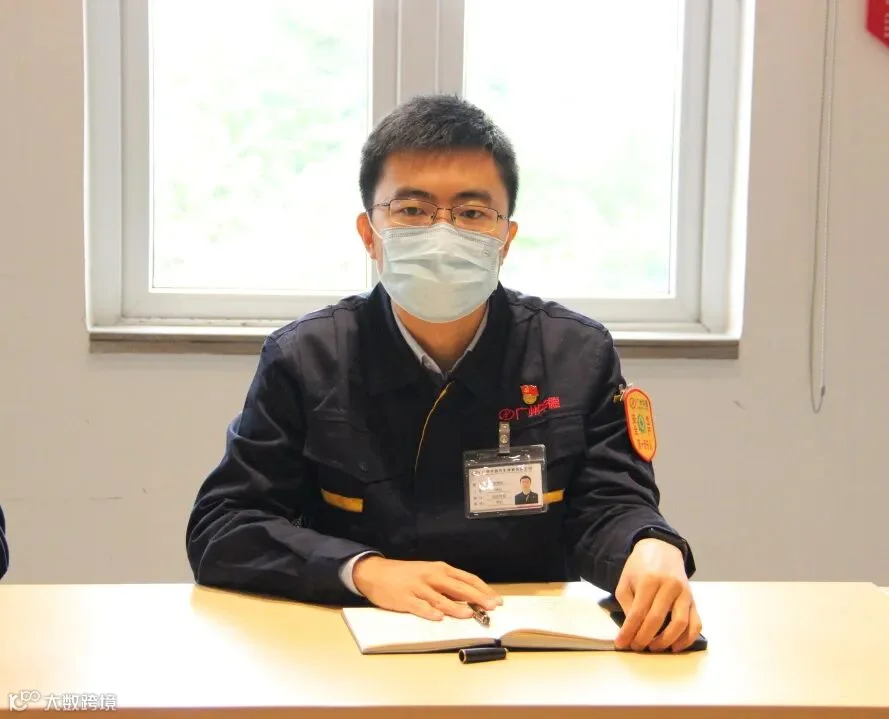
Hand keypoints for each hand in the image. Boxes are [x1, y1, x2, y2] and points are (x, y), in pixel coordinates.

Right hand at [352, 557, 501, 620]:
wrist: (376, 573)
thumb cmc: (406, 575)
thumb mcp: (429, 574)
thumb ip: (447, 585)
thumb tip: (470, 599)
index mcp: (440, 569)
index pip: (467, 578)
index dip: (483, 589)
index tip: (496, 599)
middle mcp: (432, 576)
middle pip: (458, 587)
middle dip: (477, 597)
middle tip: (491, 607)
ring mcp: (418, 587)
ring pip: (440, 598)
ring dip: (456, 607)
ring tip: (469, 614)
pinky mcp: (405, 598)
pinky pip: (419, 606)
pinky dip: (429, 612)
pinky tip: (438, 617)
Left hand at [613, 538, 701, 652]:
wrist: (662, 550)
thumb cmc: (640, 568)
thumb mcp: (626, 581)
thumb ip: (627, 604)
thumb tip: (631, 629)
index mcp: (649, 580)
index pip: (638, 612)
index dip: (629, 631)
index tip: (621, 643)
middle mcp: (669, 586)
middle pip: (657, 619)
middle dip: (644, 638)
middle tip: (636, 647)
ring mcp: (684, 594)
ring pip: (679, 623)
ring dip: (666, 641)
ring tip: (653, 648)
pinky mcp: (694, 600)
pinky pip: (696, 623)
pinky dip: (687, 639)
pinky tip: (675, 647)